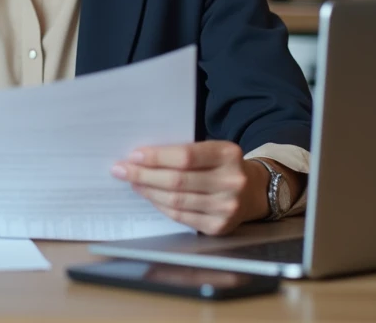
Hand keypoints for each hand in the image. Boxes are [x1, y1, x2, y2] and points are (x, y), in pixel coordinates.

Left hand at [110, 141, 267, 235]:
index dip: (157, 157)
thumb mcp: (213, 150)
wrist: (254, 191)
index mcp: (228, 154)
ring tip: (132, 183)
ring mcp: (227, 207)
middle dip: (144, 175)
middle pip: (177, 181)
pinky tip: (150, 197)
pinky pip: (181, 217)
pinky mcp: (219, 227)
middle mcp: (231, 182)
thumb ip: (185, 152)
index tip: (133, 155)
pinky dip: (161, 206)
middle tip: (121, 170)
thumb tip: (141, 157)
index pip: (186, 156)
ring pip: (176, 201)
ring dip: (148, 192)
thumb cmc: (223, 166)